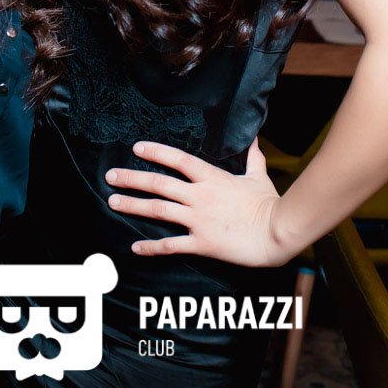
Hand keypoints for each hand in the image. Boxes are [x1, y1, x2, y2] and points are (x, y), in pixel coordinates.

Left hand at [105, 140, 291, 266]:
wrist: (277, 232)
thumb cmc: (270, 204)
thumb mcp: (258, 176)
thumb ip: (252, 157)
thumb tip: (254, 139)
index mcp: (212, 178)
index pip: (178, 160)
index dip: (156, 152)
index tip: (137, 148)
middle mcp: (200, 196)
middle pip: (159, 183)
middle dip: (132, 178)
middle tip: (110, 176)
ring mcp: (198, 220)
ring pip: (158, 210)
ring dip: (133, 205)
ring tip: (113, 201)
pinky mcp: (201, 243)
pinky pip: (171, 245)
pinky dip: (151, 247)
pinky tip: (135, 248)